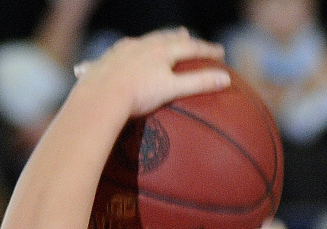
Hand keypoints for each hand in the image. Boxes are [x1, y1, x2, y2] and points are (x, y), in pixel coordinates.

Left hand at [73, 28, 229, 117]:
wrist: (100, 96)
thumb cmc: (139, 94)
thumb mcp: (173, 89)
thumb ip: (199, 83)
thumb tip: (226, 79)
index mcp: (161, 51)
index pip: (190, 47)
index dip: (207, 49)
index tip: (220, 52)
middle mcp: (142, 45)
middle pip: (164, 38)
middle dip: (179, 37)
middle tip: (187, 34)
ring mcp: (121, 51)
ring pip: (142, 41)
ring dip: (153, 40)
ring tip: (159, 40)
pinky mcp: (105, 60)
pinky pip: (119, 51)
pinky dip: (128, 50)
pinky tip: (124, 53)